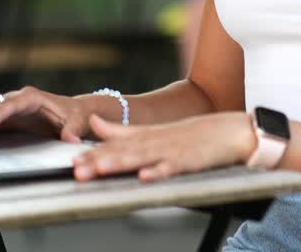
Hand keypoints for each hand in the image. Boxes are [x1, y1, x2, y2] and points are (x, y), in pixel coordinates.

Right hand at [0, 86, 94, 142]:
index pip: (14, 104)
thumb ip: (71, 131)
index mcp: (34, 98)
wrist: (72, 111)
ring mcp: (7, 107)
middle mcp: (17, 99)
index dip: (1, 113)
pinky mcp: (2, 117)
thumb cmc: (74, 116)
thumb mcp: (77, 123)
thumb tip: (71, 139)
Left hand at [73, 111, 255, 182]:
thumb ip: (122, 130)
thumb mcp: (152, 130)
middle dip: (99, 160)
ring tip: (102, 169)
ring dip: (121, 163)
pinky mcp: (189, 160)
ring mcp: (172, 150)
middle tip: (78, 169)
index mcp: (146, 137)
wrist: (229, 131)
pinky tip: (145, 177)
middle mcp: (155, 142)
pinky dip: (159, 171)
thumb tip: (94, 124)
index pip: (115, 145)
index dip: (92, 153)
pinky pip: (172, 167)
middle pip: (123, 151)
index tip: (71, 161)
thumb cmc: (191, 134)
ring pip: (142, 157)